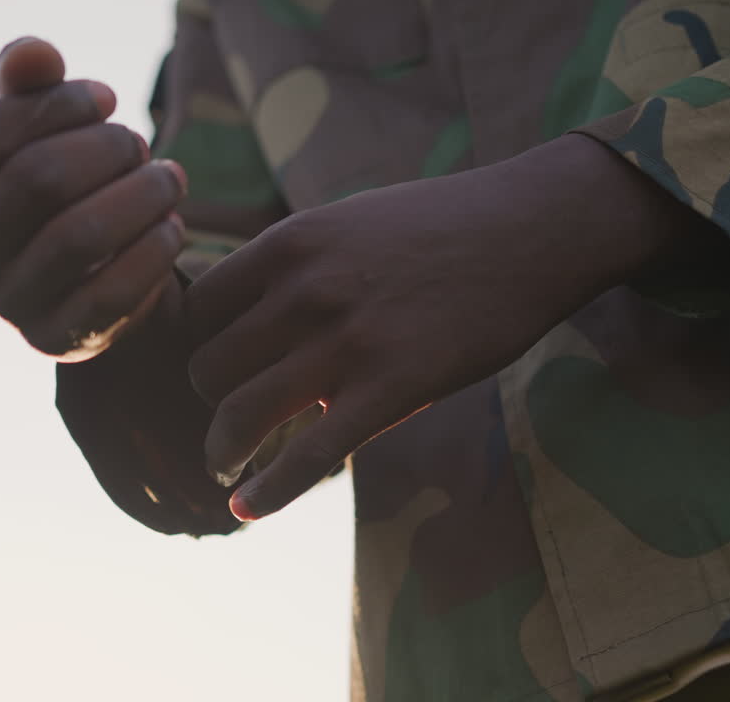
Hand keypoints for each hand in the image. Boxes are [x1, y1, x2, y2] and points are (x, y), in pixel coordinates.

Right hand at [0, 37, 187, 360]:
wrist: (85, 277)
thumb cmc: (57, 185)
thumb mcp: (38, 128)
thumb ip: (29, 83)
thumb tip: (32, 56)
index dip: (55, 105)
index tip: (106, 99)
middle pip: (35, 180)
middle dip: (105, 149)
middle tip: (139, 144)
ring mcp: (4, 304)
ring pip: (79, 237)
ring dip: (140, 195)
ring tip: (169, 179)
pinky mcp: (56, 339)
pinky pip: (113, 293)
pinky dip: (153, 250)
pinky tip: (171, 226)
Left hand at [185, 135, 692, 520]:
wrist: (532, 231)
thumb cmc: (436, 227)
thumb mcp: (344, 220)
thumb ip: (290, 264)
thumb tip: (242, 310)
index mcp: (288, 243)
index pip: (198, 309)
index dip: (199, 344)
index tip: (220, 364)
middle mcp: (304, 291)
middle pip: (208, 367)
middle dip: (212, 398)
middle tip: (232, 416)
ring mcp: (346, 343)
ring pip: (240, 414)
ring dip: (222, 449)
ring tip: (225, 464)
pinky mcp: (391, 390)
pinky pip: (308, 456)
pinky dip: (267, 491)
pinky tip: (245, 508)